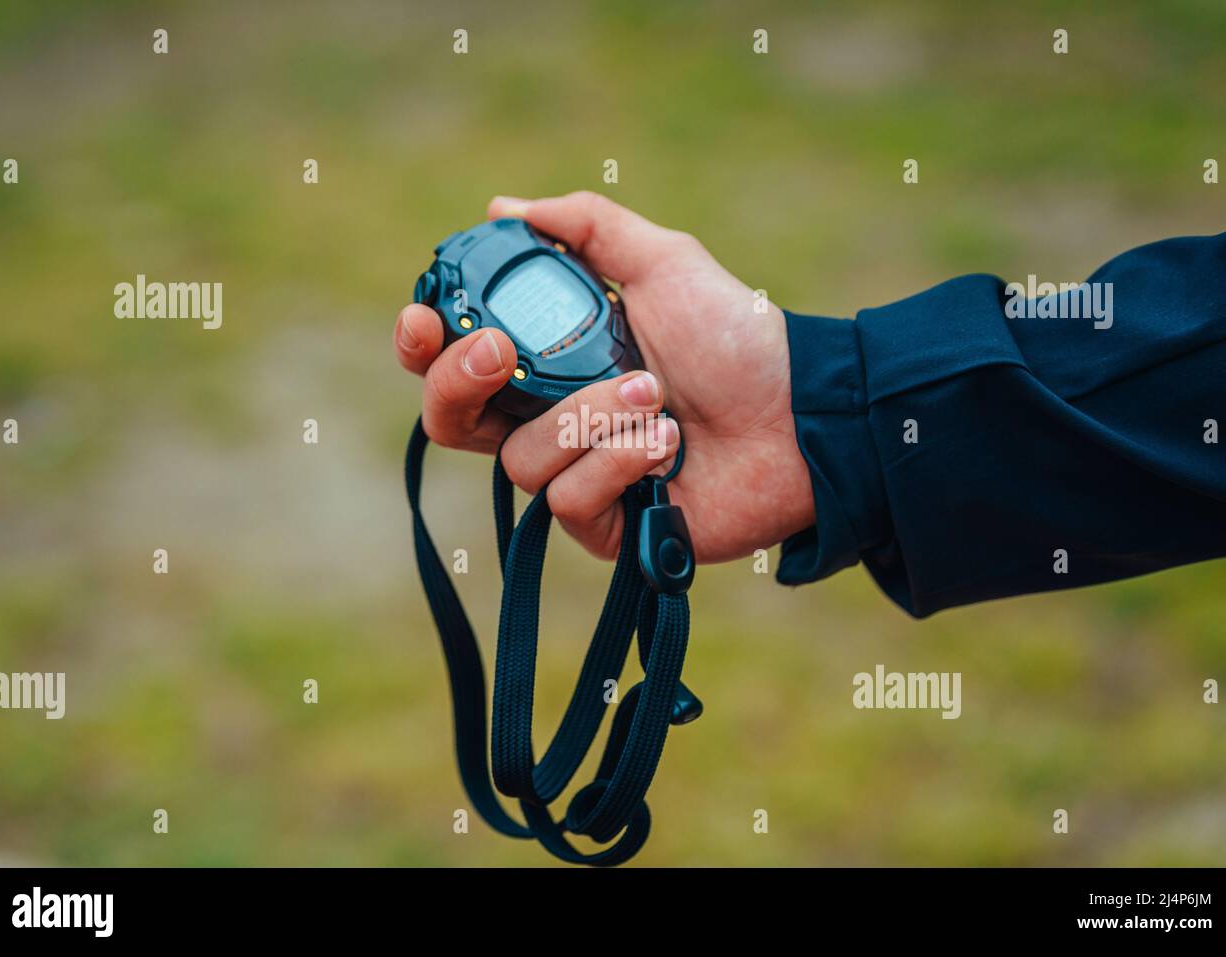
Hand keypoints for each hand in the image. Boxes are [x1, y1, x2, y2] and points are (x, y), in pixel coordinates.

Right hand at [394, 191, 814, 563]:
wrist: (800, 412)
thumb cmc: (736, 338)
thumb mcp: (663, 262)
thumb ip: (587, 229)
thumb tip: (500, 208)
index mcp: (549, 361)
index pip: (457, 364)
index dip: (425, 347)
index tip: (427, 319)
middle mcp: (550, 421)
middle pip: (451, 423)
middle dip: (462, 384)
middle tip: (503, 351)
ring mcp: (576, 478)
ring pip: (522, 459)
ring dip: (588, 416)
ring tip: (655, 392)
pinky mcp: (606, 528)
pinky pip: (570, 500)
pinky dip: (619, 460)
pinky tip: (667, 443)